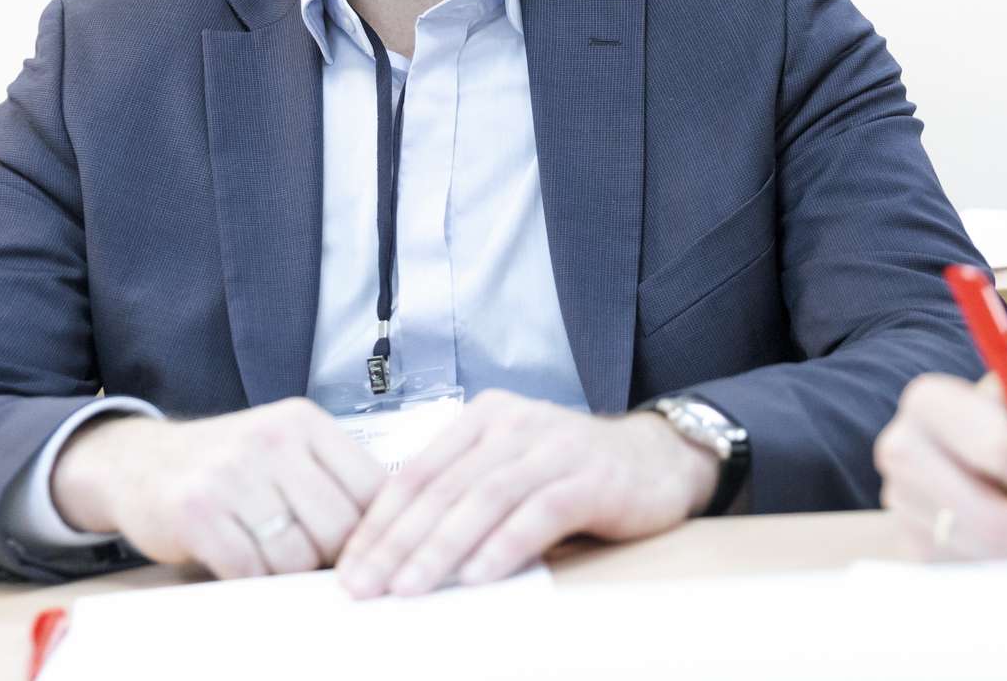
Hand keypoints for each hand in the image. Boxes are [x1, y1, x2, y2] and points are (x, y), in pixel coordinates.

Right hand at [50, 398, 385, 578]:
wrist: (138, 462)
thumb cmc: (227, 466)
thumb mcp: (286, 451)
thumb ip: (334, 480)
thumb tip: (394, 534)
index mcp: (304, 422)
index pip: (372, 487)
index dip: (375, 532)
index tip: (366, 552)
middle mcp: (271, 440)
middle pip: (338, 528)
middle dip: (330, 558)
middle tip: (312, 562)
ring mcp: (232, 473)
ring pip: (295, 555)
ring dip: (286, 572)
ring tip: (269, 556)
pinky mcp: (196, 511)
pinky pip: (248, 569)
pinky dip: (249, 579)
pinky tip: (239, 563)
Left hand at [334, 390, 717, 596]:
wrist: (657, 460)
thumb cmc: (572, 473)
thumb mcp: (508, 469)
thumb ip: (461, 493)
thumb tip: (393, 553)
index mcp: (483, 418)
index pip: (416, 473)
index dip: (378, 523)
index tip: (349, 568)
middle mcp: (515, 424)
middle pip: (443, 488)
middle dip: (397, 543)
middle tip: (365, 587)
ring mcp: (555, 447)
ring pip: (484, 498)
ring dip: (441, 547)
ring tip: (409, 587)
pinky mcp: (592, 477)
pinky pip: (540, 511)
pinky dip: (506, 545)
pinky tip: (480, 576)